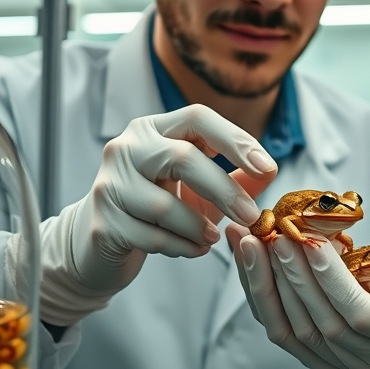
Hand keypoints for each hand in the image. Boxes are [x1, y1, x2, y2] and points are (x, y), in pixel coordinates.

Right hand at [35, 104, 276, 325]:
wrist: (98, 243)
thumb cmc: (158, 209)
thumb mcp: (202, 191)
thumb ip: (238, 179)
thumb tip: (272, 170)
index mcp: (154, 129)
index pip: (198, 119)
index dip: (235, 140)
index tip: (267, 167)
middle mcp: (126, 148)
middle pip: (182, 157)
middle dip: (223, 188)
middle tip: (251, 215)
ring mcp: (108, 184)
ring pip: (164, 205)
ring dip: (198, 227)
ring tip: (212, 238)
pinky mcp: (102, 222)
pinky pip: (151, 236)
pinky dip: (181, 247)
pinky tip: (192, 250)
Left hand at [232, 232, 369, 368]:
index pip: (359, 316)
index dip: (329, 279)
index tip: (309, 238)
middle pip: (320, 325)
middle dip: (287, 275)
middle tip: (265, 229)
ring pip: (300, 337)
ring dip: (267, 289)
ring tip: (247, 243)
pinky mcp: (347, 366)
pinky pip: (300, 342)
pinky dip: (272, 306)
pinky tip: (256, 271)